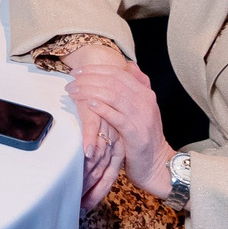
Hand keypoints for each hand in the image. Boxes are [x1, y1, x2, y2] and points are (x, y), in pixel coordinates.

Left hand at [64, 46, 171, 199]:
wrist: (156, 163)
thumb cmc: (143, 136)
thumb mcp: (143, 108)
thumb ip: (138, 86)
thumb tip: (130, 65)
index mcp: (145, 93)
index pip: (118, 73)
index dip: (95, 70)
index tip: (77, 72)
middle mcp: (145, 102)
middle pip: (112, 82)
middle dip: (88, 79)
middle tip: (71, 82)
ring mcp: (141, 117)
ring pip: (112, 95)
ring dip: (89, 91)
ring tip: (73, 92)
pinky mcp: (135, 133)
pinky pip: (116, 116)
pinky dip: (101, 108)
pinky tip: (88, 104)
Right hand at [77, 104, 121, 209]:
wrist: (105, 72)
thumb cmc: (100, 97)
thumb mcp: (103, 123)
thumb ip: (98, 140)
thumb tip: (87, 158)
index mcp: (116, 144)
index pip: (109, 173)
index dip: (99, 190)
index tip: (87, 205)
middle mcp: (113, 139)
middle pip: (104, 170)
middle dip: (92, 188)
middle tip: (81, 204)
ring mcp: (106, 128)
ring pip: (98, 157)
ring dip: (87, 174)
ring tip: (76, 189)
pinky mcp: (97, 115)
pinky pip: (93, 131)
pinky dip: (90, 142)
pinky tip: (86, 154)